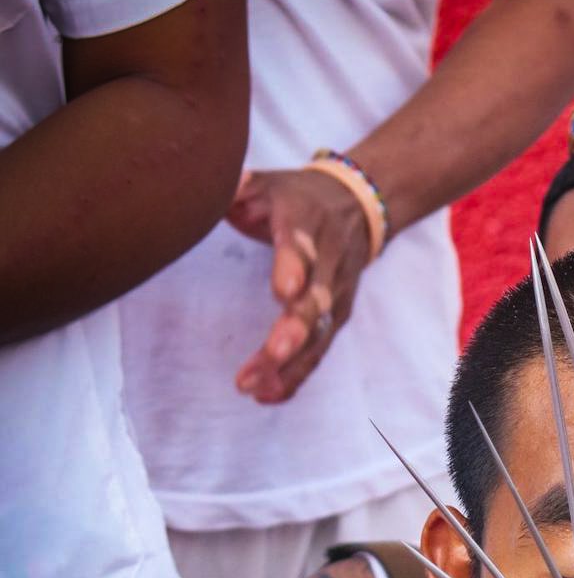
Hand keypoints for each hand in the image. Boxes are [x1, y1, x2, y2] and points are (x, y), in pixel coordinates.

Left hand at [227, 166, 373, 403]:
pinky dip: (295, 376)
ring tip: (255, 387)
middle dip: (295, 330)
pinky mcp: (337, 318)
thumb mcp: (268, 182)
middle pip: (316, 301)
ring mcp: (337, 295)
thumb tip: (211, 184)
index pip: (303, 247)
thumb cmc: (296, 198)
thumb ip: (237, 186)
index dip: (294, 267)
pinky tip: (266, 395)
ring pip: (318, 335)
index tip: (281, 291)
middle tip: (272, 354)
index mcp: (307, 224)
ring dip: (290, 364)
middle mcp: (328, 264)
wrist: (359, 205)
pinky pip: (318, 352)